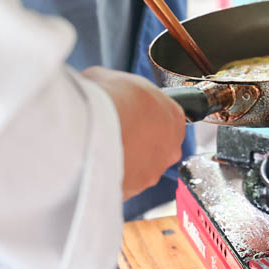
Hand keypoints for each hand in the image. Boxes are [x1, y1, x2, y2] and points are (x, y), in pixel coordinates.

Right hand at [81, 67, 185, 201]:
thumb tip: (104, 89)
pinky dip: (110, 177)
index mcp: (175, 117)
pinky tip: (93, 165)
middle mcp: (171, 148)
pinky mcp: (133, 190)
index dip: (146, 119)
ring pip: (141, 168)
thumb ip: (119, 88)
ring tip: (101, 150)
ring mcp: (153, 172)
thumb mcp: (114, 78)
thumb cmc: (109, 97)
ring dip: (125, 162)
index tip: (131, 118)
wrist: (93, 125)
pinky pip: (122, 183)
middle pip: (157, 147)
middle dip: (138, 143)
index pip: (167, 120)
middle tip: (116, 135)